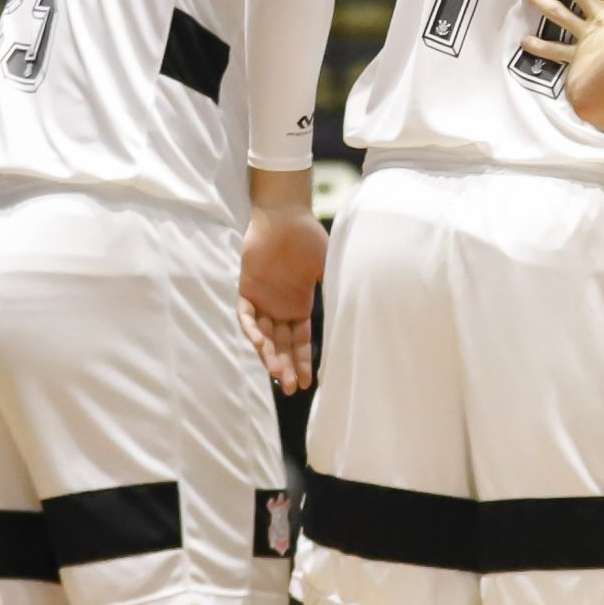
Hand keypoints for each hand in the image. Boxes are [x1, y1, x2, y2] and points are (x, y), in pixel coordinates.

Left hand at [240, 206, 326, 396]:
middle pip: (281, 344)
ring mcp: (262, 299)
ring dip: (270, 354)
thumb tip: (357, 317)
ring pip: (263, 335)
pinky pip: (245, 315)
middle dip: (287, 366)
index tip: (310, 383)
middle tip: (291, 388)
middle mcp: (280, 307)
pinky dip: (251, 331)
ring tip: (278, 373)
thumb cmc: (310, 239)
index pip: (301, 341)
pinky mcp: (246, 288)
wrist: (286, 216)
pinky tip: (261, 345)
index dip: (304, 362)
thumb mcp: (329, 270)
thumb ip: (337, 292)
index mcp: (300, 305)